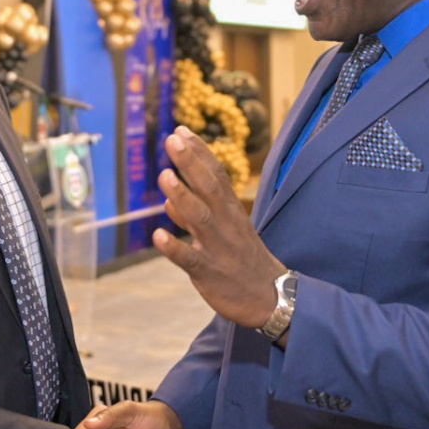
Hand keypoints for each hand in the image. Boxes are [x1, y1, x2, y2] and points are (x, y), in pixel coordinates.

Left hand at [153, 125, 287, 328]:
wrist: (270, 298)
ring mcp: (218, 248)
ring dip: (182, 197)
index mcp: (231, 212)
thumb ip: (195, 215)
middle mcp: (226, 224)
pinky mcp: (209, 273)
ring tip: (163, 176)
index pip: (216, 175)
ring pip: (200, 218)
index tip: (181, 130)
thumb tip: (168, 201)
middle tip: (171, 139)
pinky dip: (174, 247)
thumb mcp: (225, 233)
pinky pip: (190, 259)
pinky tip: (157, 235)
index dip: (199, 153)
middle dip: (190, 163)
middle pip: (209, 188)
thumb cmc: (243, 261)